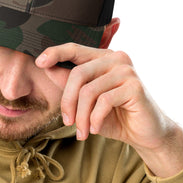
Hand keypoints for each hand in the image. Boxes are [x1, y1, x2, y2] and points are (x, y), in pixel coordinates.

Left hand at [35, 42, 182, 176]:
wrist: (143, 134)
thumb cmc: (114, 116)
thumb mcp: (85, 101)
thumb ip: (69, 83)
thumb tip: (47, 67)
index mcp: (103, 58)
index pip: (75, 49)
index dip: (55, 53)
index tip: (39, 62)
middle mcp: (116, 58)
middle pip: (78, 74)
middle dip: (67, 102)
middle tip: (67, 122)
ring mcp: (127, 71)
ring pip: (89, 91)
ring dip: (81, 116)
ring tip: (83, 132)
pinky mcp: (135, 86)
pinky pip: (103, 102)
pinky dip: (95, 119)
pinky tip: (97, 129)